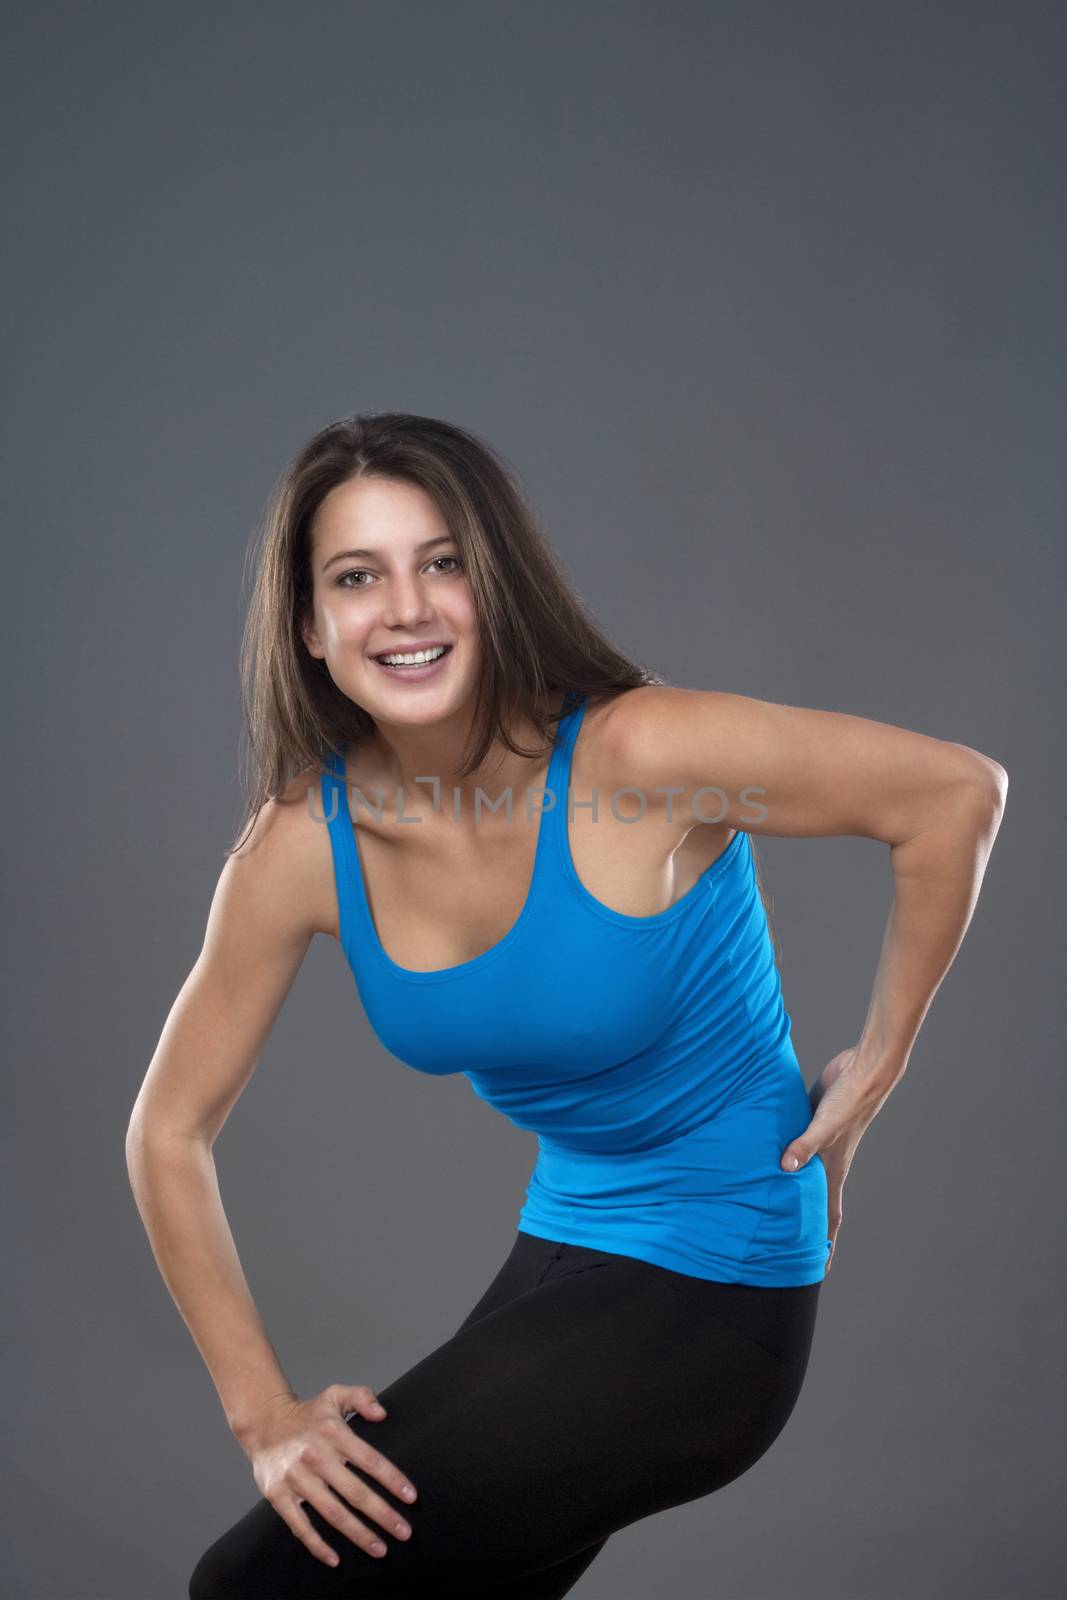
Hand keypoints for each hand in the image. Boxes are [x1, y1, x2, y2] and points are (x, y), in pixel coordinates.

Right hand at [235, 1383, 417, 1569]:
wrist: (263, 1422)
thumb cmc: (308, 1414)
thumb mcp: (334, 1394)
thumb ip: (361, 1397)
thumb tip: (382, 1414)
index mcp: (333, 1432)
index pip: (370, 1460)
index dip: (392, 1479)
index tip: (411, 1497)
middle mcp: (316, 1455)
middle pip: (355, 1492)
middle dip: (383, 1515)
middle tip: (404, 1532)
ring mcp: (296, 1477)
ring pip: (332, 1513)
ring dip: (358, 1534)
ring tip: (380, 1549)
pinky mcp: (278, 1495)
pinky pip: (300, 1526)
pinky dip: (318, 1546)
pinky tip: (336, 1559)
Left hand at [780, 1045, 898, 1276]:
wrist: (865, 1068)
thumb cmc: (850, 1098)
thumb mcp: (824, 1124)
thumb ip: (805, 1145)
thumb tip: (786, 1169)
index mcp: (834, 1170)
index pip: (830, 1218)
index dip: (825, 1245)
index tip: (819, 1272)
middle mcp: (827, 1162)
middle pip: (817, 1204)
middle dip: (809, 1229)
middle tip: (793, 1251)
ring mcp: (820, 1143)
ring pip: (806, 1177)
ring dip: (797, 1195)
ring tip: (779, 1210)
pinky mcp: (812, 1123)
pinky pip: (797, 1149)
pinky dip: (788, 1160)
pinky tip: (771, 1158)